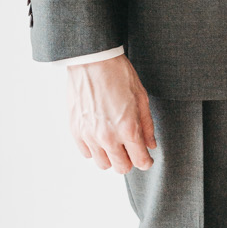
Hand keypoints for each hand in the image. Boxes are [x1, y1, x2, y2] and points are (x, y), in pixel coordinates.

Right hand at [67, 56, 154, 172]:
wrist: (92, 59)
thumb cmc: (118, 73)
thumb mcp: (141, 97)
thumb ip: (147, 125)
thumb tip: (150, 145)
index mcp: (127, 129)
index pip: (140, 161)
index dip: (146, 161)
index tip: (146, 158)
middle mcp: (108, 137)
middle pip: (121, 168)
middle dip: (130, 161)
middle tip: (131, 148)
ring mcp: (89, 136)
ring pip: (103, 164)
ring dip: (111, 157)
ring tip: (114, 141)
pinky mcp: (76, 131)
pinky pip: (87, 153)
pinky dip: (95, 149)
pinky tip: (100, 134)